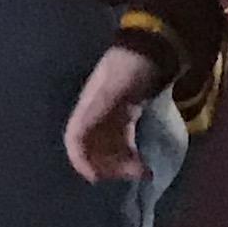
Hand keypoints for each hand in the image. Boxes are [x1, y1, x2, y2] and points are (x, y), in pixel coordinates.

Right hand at [64, 45, 167, 183]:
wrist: (152, 48)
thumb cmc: (129, 69)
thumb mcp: (111, 90)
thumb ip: (96, 113)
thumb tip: (78, 141)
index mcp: (87, 108)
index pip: (75, 140)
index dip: (81, 160)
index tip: (96, 178)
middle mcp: (95, 114)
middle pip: (93, 148)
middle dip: (108, 166)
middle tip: (130, 176)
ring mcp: (111, 115)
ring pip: (109, 147)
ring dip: (121, 163)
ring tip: (142, 172)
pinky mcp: (126, 116)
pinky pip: (123, 141)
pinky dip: (130, 155)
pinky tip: (143, 163)